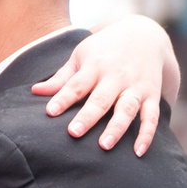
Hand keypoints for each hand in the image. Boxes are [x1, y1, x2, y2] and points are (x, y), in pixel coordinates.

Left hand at [33, 15, 177, 155]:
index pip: (78, 83)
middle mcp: (116, 76)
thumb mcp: (82, 55)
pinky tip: (138, 152)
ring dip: (117, 127)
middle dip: (88, 116)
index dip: (64, 97)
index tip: (50, 112)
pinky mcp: (151, 95)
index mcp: (95, 65)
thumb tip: (35, 91)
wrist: (145, 35)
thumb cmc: (105, 49)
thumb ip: (62, 77)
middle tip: (73, 132)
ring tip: (104, 145)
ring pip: (127, 108)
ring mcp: (135, 86)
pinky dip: (147, 134)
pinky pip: (151, 116)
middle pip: (102, 98)